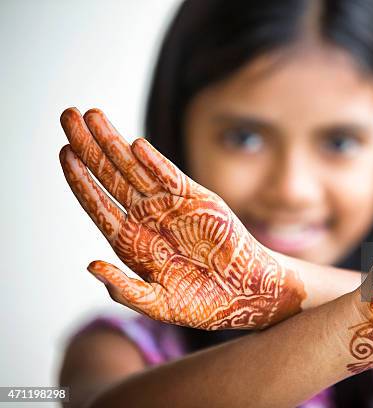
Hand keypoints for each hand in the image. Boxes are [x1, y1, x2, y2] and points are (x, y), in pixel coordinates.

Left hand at [59, 108, 304, 328]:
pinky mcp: (199, 200)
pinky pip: (171, 177)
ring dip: (113, 142)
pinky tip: (135, 145)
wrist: (243, 294)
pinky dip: (154, 162)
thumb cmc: (200, 303)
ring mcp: (172, 206)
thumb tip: (91, 265)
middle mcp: (147, 218)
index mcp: (131, 242)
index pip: (98, 204)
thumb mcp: (157, 304)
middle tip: (67, 115)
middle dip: (88, 146)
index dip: (80, 179)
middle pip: (110, 176)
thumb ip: (124, 288)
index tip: (64, 153)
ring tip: (91, 115)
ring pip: (135, 169)